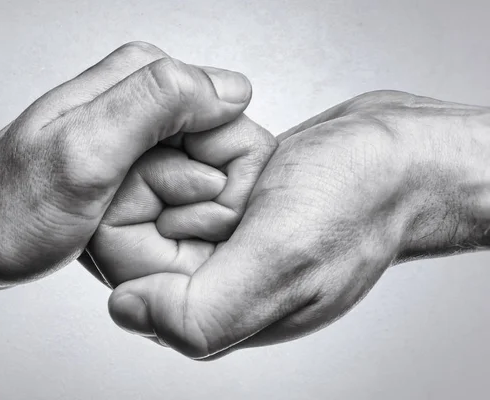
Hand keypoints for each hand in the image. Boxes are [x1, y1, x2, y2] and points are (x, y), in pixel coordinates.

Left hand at [0, 42, 253, 291]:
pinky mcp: (131, 156)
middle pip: (217, 138)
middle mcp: (142, 94)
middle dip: (200, 184)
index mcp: (139, 75)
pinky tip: (146, 224)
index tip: (185, 197)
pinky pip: (178, 180)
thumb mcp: (86, 152)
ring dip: (187, 201)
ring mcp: (137, 127)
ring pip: (200, 163)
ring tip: (144, 222)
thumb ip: (157, 105)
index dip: (218, 159)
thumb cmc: (16, 206)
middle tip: (156, 214)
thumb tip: (232, 89)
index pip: (225, 105)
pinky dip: (172, 207)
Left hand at [107, 90, 489, 358]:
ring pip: (161, 189)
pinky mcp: (227, 208)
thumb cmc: (354, 207)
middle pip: (139, 222)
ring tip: (261, 172)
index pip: (126, 267)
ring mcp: (216, 243)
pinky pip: (188, 171)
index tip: (213, 190)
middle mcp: (207, 283)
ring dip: (204, 162)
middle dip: (188, 185)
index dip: (155, 211)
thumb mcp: (280, 261)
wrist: (397, 161)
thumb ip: (199, 311)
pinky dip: (214, 150)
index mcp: (211, 314)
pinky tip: (257, 156)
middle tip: (248, 185)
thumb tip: (125, 311)